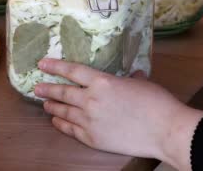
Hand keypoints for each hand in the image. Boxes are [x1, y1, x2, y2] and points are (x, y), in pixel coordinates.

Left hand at [34, 59, 202, 170]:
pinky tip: (56, 120)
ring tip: (44, 103)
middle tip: (37, 87)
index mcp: (102, 82)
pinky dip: (61, 124)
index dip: (55, 66)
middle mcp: (91, 99)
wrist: (165, 131)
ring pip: (64, 111)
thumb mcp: (141, 82)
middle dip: (48, 88)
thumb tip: (132, 74)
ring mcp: (90, 120)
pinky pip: (71, 129)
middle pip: (63, 92)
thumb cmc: (157, 103)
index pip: (72, 70)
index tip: (42, 63)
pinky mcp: (93, 138)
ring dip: (52, 106)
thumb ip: (129, 77)